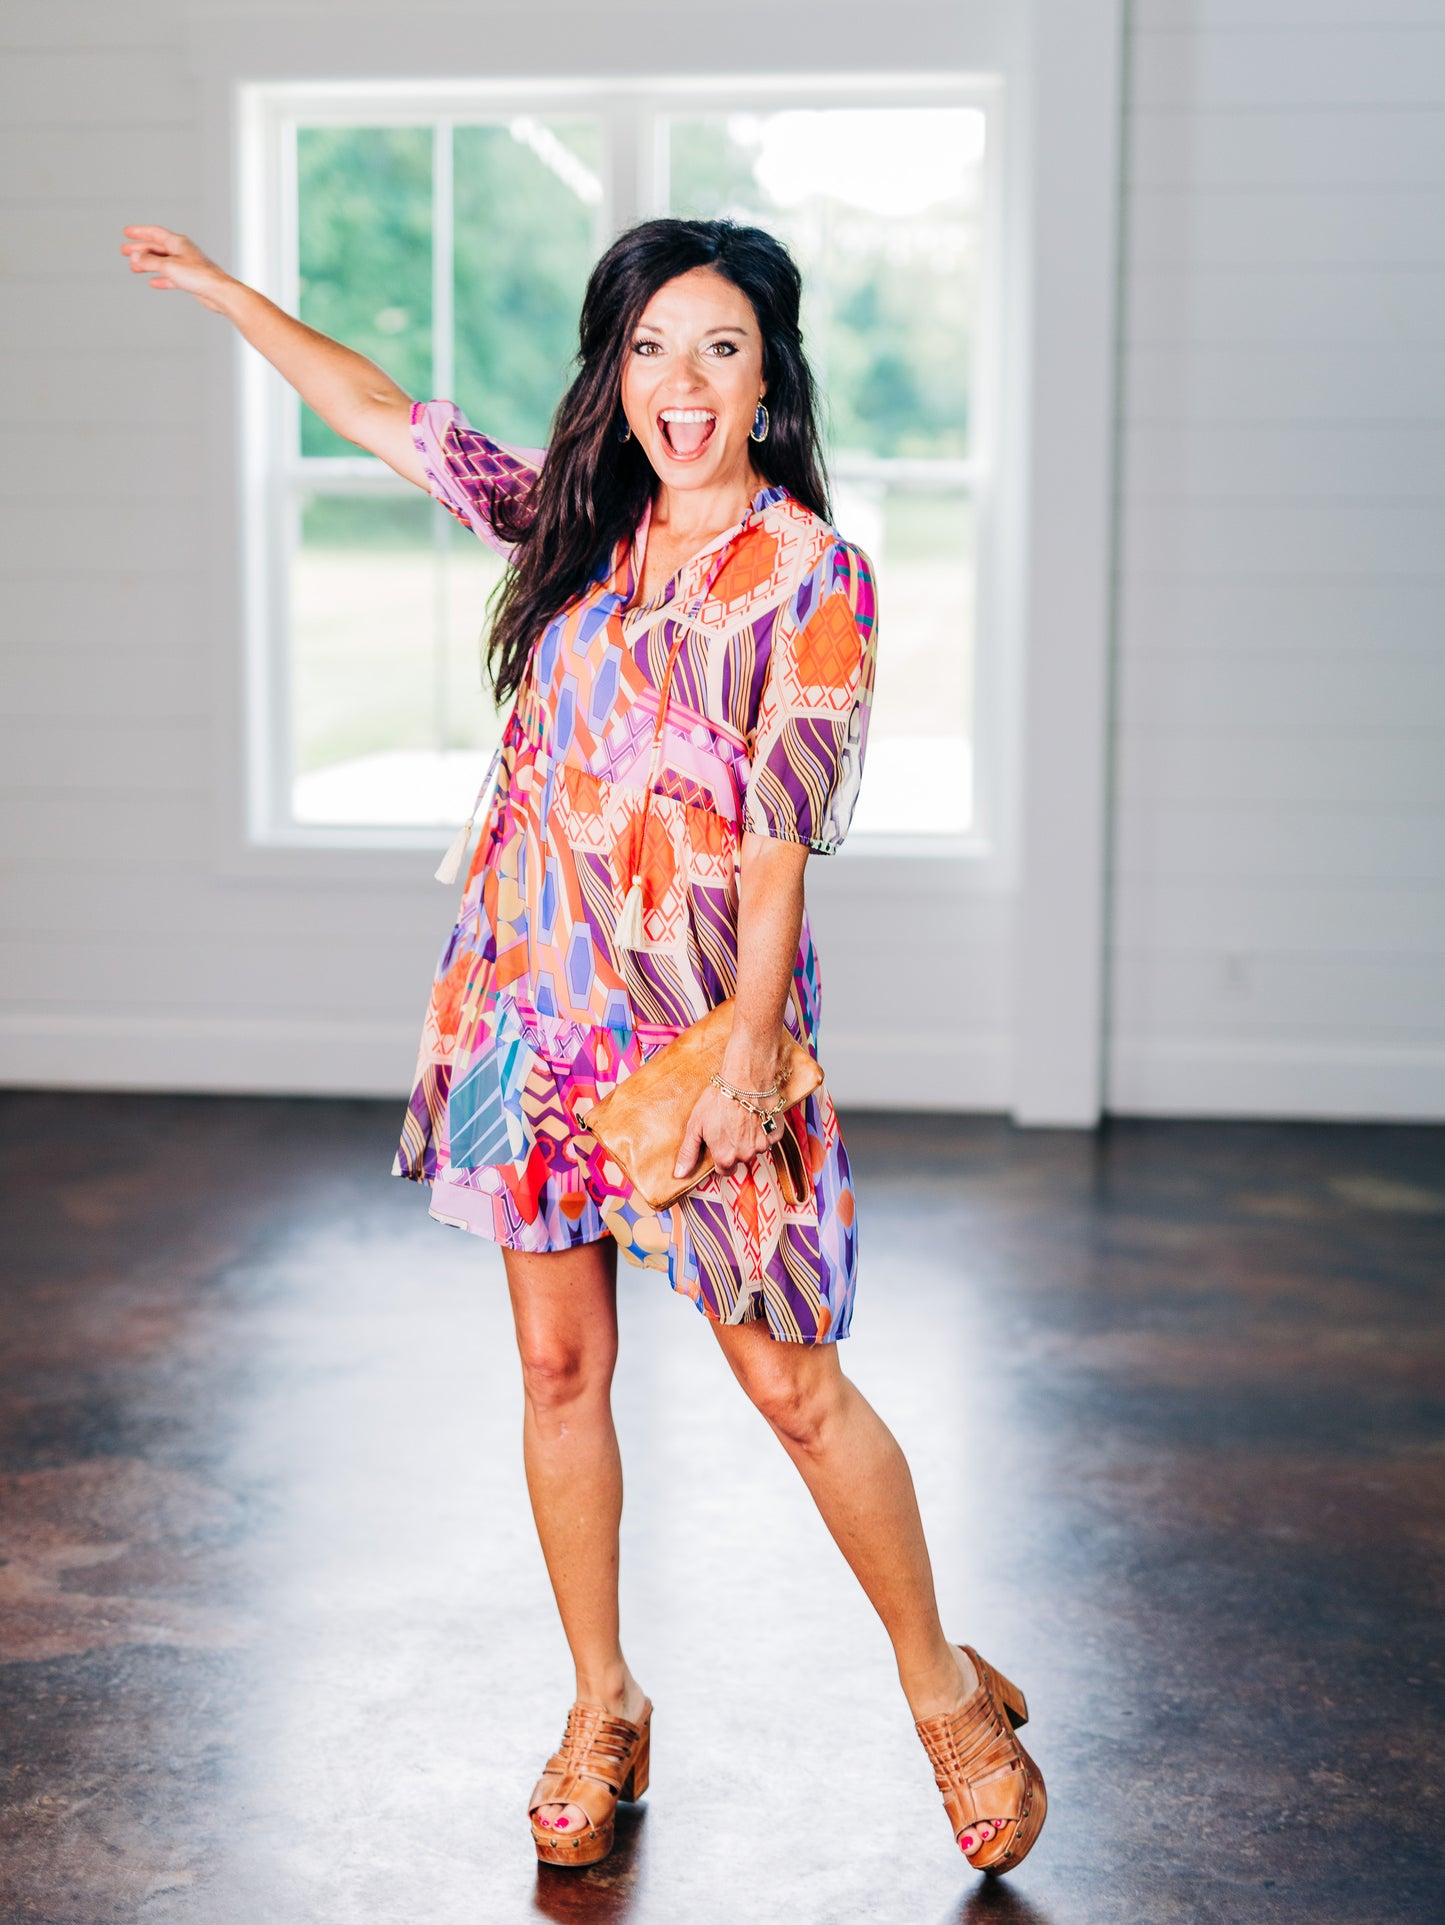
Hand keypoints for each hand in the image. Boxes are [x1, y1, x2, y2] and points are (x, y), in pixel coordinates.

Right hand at [120, 225, 234, 312]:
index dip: (139, 232)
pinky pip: (171, 276)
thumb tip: (135, 258)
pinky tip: (154, 282)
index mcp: (178, 242)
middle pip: (157, 247)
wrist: (219, 293)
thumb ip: (149, 262)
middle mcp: (183, 251)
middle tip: (125, 251)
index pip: (154, 232)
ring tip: (134, 268)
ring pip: (162, 262)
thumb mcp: (168, 266)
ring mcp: (187, 265)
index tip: (127, 232)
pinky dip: (161, 278)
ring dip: (147, 264)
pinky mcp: (191, 280)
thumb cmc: (200, 276)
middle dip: (140, 249)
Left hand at [673, 1081, 770, 1181]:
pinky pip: (769, 1138)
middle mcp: (745, 1155)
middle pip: (740, 1159)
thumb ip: (688, 1152)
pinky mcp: (775, 1133)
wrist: (744, 1080)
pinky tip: (756, 1116)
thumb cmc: (718, 1100)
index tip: (719, 1143)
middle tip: (730, 1127)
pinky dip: (764, 1130)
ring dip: (750, 1139)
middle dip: (735, 1148)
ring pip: (755, 1148)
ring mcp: (762, 1145)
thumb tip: (680, 1174)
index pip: (724, 1170)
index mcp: (725, 1157)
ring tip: (742, 1119)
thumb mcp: (695, 1126)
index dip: (721, 1157)